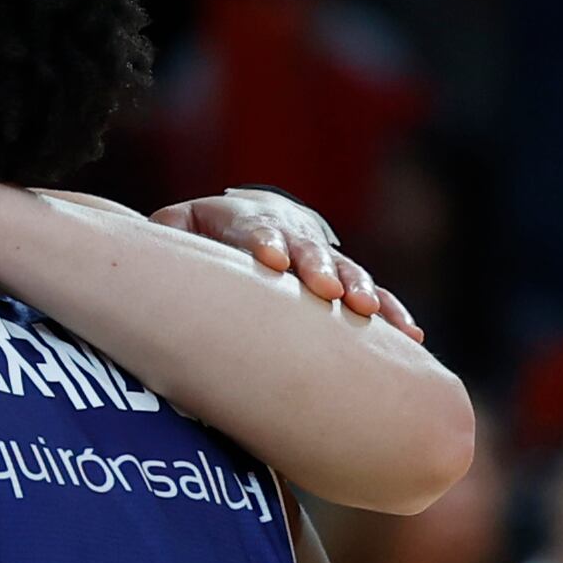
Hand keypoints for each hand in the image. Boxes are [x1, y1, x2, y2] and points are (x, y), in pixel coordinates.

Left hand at [155, 188, 418, 338]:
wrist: (254, 223)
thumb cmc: (205, 238)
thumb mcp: (181, 229)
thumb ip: (168, 235)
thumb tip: (152, 248)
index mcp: (250, 224)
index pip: (256, 229)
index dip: (264, 241)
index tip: (269, 260)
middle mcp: (294, 239)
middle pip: (309, 250)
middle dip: (320, 269)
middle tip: (329, 292)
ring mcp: (324, 262)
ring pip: (346, 271)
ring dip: (361, 291)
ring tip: (368, 312)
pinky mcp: (344, 286)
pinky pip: (374, 299)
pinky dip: (391, 316)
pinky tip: (410, 339)